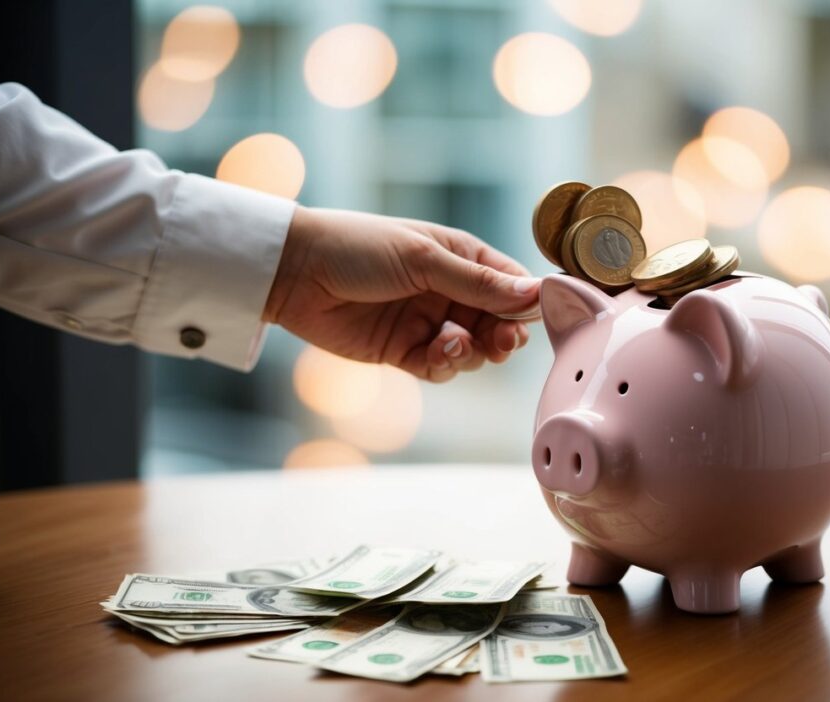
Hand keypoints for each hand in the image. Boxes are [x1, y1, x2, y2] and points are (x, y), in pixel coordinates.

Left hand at [263, 207, 540, 381]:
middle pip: (497, 323)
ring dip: (471, 351)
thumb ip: (478, 282)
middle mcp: (448, 290)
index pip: (510, 283)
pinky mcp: (403, 351)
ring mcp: (426, 322)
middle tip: (504, 342)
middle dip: (504, 335)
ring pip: (472, 350)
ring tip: (453, 341)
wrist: (294, 273)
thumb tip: (535, 293)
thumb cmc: (357, 248)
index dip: (526, 303)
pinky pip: (440, 366)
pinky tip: (437, 352)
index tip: (533, 317)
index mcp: (460, 256)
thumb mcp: (423, 259)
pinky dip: (445, 364)